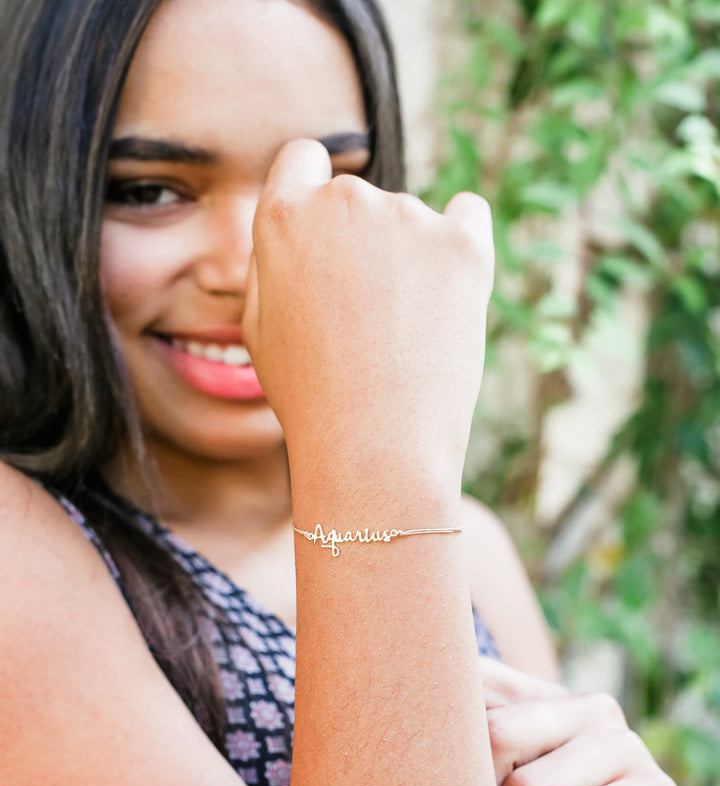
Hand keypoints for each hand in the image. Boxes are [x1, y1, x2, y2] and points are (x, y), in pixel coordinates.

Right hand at [242, 140, 493, 495]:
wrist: (374, 445)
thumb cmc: (310, 397)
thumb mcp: (258, 328)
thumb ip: (273, 262)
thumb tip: (294, 226)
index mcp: (284, 217)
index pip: (302, 160)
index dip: (312, 193)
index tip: (326, 235)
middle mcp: (345, 201)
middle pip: (358, 199)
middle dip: (361, 242)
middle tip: (363, 317)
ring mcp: (408, 217)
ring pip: (411, 221)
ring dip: (409, 259)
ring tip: (401, 336)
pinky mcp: (463, 244)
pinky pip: (467, 217)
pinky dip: (461, 245)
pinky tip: (448, 294)